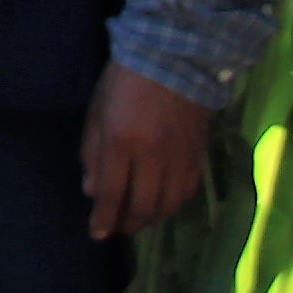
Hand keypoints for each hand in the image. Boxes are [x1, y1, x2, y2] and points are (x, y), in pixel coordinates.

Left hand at [82, 61, 215, 236]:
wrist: (173, 57)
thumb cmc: (124, 81)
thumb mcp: (97, 113)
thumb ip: (93, 155)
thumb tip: (93, 193)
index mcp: (122, 142)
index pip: (113, 194)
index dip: (104, 219)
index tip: (97, 234)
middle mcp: (154, 155)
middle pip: (143, 206)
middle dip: (128, 224)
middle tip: (118, 228)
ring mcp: (180, 156)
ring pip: (169, 204)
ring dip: (152, 219)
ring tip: (138, 218)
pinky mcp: (199, 154)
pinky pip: (188, 191)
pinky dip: (173, 204)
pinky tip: (162, 203)